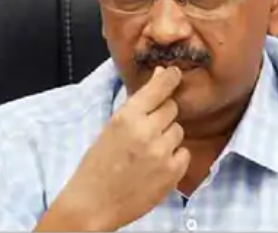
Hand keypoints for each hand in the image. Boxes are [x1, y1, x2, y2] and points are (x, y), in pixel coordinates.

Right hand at [35, 66, 189, 231]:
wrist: (93, 204)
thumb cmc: (98, 165)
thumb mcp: (111, 128)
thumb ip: (137, 105)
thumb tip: (160, 75)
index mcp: (127, 117)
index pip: (158, 88)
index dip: (169, 78)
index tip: (175, 73)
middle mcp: (146, 132)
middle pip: (172, 108)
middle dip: (163, 115)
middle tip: (148, 129)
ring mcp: (161, 153)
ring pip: (178, 130)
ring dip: (168, 136)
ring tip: (147, 151)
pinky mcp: (172, 172)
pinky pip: (184, 152)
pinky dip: (174, 157)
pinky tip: (155, 165)